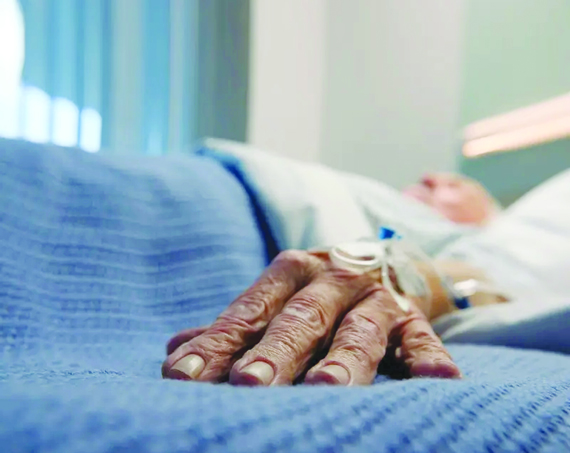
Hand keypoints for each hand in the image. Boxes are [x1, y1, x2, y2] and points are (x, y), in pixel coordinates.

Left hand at [162, 250, 460, 385]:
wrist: (378, 265)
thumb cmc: (313, 296)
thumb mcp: (274, 303)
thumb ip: (232, 329)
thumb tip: (174, 352)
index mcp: (288, 273)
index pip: (247, 313)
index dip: (216, 346)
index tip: (181, 378)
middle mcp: (331, 278)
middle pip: (299, 319)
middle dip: (275, 355)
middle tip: (248, 387)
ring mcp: (374, 297)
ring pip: (358, 331)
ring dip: (344, 361)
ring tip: (327, 390)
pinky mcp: (413, 318)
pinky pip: (421, 338)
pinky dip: (428, 357)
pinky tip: (439, 379)